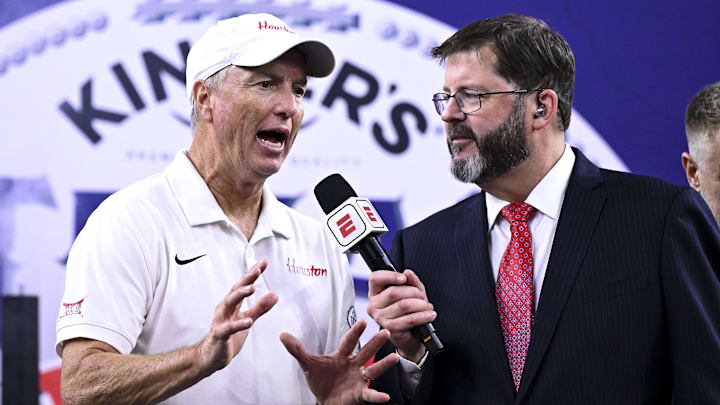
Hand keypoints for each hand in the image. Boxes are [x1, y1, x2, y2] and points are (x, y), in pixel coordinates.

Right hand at [196, 259, 277, 374]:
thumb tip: (274, 295)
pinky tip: (249, 321)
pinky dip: (238, 324)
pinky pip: (228, 328)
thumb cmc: (228, 336)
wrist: (212, 356)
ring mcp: (220, 321)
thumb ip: (260, 308)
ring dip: (240, 295)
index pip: (243, 285)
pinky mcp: (219, 335)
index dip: (252, 273)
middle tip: (257, 270)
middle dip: (246, 279)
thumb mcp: (247, 319)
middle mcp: (225, 309)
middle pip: (235, 290)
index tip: (263, 262)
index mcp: (231, 304)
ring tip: (252, 288)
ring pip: (228, 304)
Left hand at [280, 319, 398, 404]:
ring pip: (373, 370)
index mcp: (342, 356)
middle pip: (366, 351)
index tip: (363, 320)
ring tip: (394, 358)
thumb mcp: (308, 364)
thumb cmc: (321, 380)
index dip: (355, 332)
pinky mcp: (360, 394)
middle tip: (385, 331)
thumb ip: (297, 350)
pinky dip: (377, 395)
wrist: (325, 401)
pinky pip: (370, 394)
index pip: (349, 342)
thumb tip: (283, 334)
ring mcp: (359, 379)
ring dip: (383, 364)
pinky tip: (384, 397)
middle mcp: (354, 365)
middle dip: (375, 342)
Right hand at [367, 269, 435, 362]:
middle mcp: (374, 305)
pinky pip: (409, 319)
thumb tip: (408, 273)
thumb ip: (412, 281)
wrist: (412, 337)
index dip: (390, 276)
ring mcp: (380, 318)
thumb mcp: (413, 293)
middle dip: (413, 292)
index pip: (375, 278)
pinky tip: (430, 314)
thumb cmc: (409, 313)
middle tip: (421, 296)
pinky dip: (423, 315)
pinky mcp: (390, 329)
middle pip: (393, 292)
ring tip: (427, 306)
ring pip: (403, 305)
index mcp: (376, 293)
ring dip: (420, 304)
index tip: (404, 278)